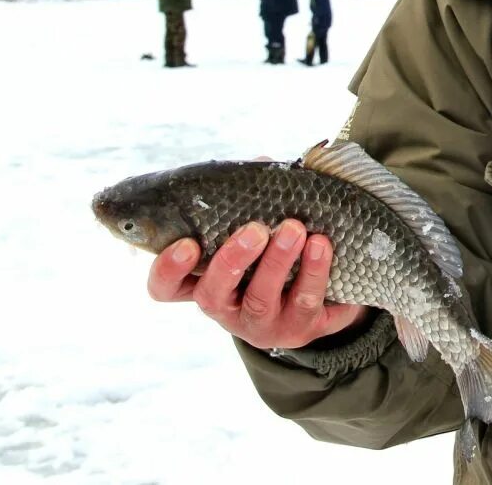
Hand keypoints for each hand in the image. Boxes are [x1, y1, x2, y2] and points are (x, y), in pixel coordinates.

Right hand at [147, 219, 368, 349]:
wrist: (324, 298)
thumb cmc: (278, 256)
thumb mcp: (259, 233)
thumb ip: (253, 201)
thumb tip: (262, 162)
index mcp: (206, 283)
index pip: (167, 288)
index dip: (168, 270)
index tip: (187, 243)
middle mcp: (228, 309)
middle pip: (212, 296)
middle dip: (232, 261)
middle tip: (255, 229)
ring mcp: (262, 324)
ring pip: (261, 299)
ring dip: (277, 262)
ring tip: (295, 228)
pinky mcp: (299, 328)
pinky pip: (305, 303)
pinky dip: (314, 271)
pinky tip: (321, 245)